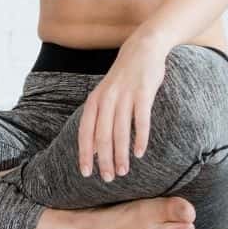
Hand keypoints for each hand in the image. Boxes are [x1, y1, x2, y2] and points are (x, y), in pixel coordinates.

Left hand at [77, 37, 169, 181]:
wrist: (142, 49)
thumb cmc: (123, 79)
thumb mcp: (105, 96)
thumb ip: (99, 120)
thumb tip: (94, 149)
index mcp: (94, 101)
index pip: (85, 132)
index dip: (84, 153)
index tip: (86, 173)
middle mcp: (106, 99)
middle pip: (102, 136)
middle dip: (104, 160)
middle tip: (108, 178)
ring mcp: (124, 96)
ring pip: (120, 132)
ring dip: (121, 154)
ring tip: (123, 171)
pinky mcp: (143, 93)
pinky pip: (140, 120)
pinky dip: (139, 138)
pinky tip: (140, 153)